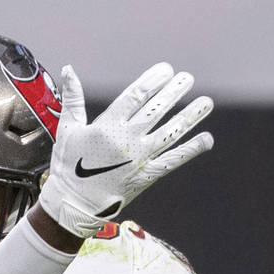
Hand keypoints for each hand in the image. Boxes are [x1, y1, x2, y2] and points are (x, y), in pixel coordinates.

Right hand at [38, 63, 212, 236]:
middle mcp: (127, 140)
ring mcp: (140, 158)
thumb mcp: (66, 129)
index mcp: (107, 126)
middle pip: (157, 110)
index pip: (136, 95)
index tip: (166, 70)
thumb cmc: (67, 166)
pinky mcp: (147, 175)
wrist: (74, 204)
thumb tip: (68, 69)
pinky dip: (191, 150)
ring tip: (206, 102)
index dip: (154, 80)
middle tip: (188, 78)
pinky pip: (173, 160)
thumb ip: (72, 98)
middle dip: (175, 92)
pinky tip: (207, 139)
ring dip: (190, 116)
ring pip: (170, 132)